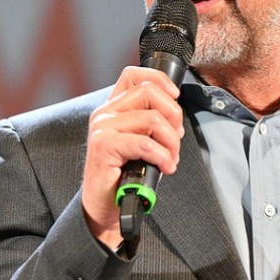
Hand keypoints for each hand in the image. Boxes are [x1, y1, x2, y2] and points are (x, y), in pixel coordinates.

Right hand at [81, 66, 184, 248]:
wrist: (104, 205)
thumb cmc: (125, 174)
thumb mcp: (141, 141)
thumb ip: (152, 122)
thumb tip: (176, 113)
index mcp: (114, 107)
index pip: (134, 75)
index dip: (160, 80)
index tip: (175, 97)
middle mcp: (105, 112)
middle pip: (150, 92)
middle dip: (174, 116)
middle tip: (176, 139)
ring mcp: (102, 127)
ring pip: (153, 119)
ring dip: (172, 142)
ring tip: (171, 158)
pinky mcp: (103, 145)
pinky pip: (145, 143)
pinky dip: (163, 156)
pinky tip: (166, 167)